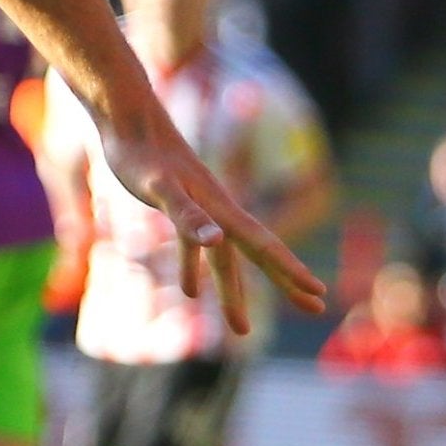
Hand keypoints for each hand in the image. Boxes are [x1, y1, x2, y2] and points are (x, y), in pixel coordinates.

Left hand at [96, 103, 327, 332]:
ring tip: (241, 328)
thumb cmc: (141, 152)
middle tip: (316, 309)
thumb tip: (218, 243)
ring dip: (233, 291)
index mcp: (219, 208)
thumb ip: (187, 216)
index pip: (263, 245)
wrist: (125, 116)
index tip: (319, 294)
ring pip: (223, 257)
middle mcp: (215, 209)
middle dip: (284, 282)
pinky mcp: (176, 202)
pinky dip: (194, 266)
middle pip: (256, 253)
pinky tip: (188, 290)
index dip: (290, 270)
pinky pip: (192, 243)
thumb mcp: (160, 188)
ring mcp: (198, 206)